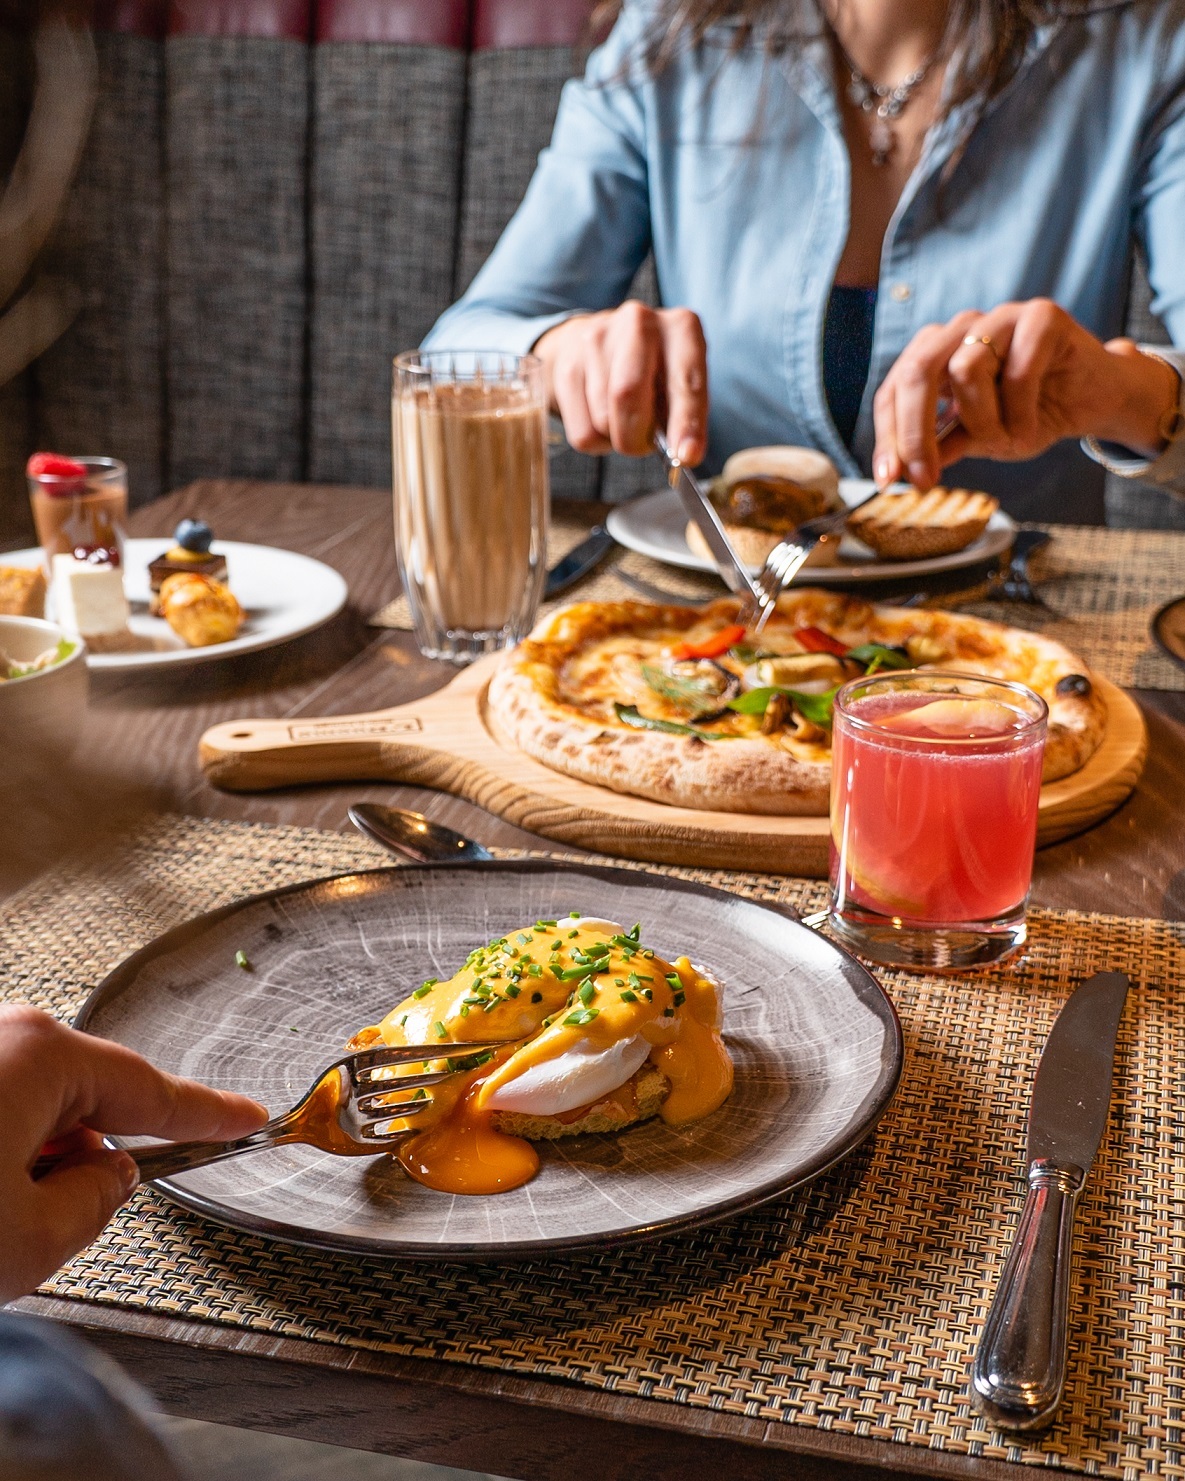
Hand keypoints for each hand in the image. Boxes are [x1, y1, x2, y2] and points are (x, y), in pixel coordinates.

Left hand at [0, 1006, 267, 1300]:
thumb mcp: (26, 1240)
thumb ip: (96, 1204)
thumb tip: (109, 1179)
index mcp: (40, 1055)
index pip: (152, 1093)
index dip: (210, 1115)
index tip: (248, 1116)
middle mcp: (4, 1035)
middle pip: (83, 1108)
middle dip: (76, 1164)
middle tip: (32, 1223)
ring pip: (30, 1116)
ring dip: (22, 1166)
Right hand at [534, 301, 708, 463]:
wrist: (597, 345)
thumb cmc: (651, 373)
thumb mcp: (679, 384)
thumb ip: (685, 417)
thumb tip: (683, 455)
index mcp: (681, 328)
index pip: (685, 381)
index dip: (686, 423)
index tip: (686, 456)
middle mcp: (639, 323)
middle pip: (628, 395)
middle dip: (636, 438)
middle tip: (641, 446)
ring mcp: (597, 339)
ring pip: (602, 419)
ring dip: (616, 437)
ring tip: (622, 419)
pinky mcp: (568, 364)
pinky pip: (582, 431)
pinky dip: (596, 441)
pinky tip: (600, 418)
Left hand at [872, 299, 1181, 489]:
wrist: (1093, 400)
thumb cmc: (1031, 415)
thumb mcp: (978, 440)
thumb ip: (941, 446)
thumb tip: (898, 472)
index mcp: (936, 355)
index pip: (893, 391)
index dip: (888, 436)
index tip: (889, 480)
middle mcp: (961, 329)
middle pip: (917, 371)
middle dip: (915, 432)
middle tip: (926, 477)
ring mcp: (1000, 316)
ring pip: (965, 368)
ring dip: (984, 421)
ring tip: (1009, 439)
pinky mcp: (1042, 316)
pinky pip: (1017, 372)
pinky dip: (1022, 412)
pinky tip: (1033, 426)